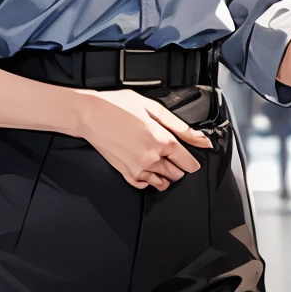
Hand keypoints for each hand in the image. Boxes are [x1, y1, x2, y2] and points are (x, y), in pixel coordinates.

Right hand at [73, 89, 212, 190]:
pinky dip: (148, 179)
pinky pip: (143, 185)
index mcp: (162, 141)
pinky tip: (145, 167)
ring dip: (165, 174)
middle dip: (178, 165)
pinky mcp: (125, 173)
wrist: (89, 114)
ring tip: (157, 158)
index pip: (188, 163)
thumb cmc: (117, 106)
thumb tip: (201, 140)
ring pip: (162, 183)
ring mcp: (137, 168)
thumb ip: (180, 126)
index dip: (192, 160)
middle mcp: (152, 158)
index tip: (190, 157)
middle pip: (177, 174)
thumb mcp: (153, 108)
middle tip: (169, 151)